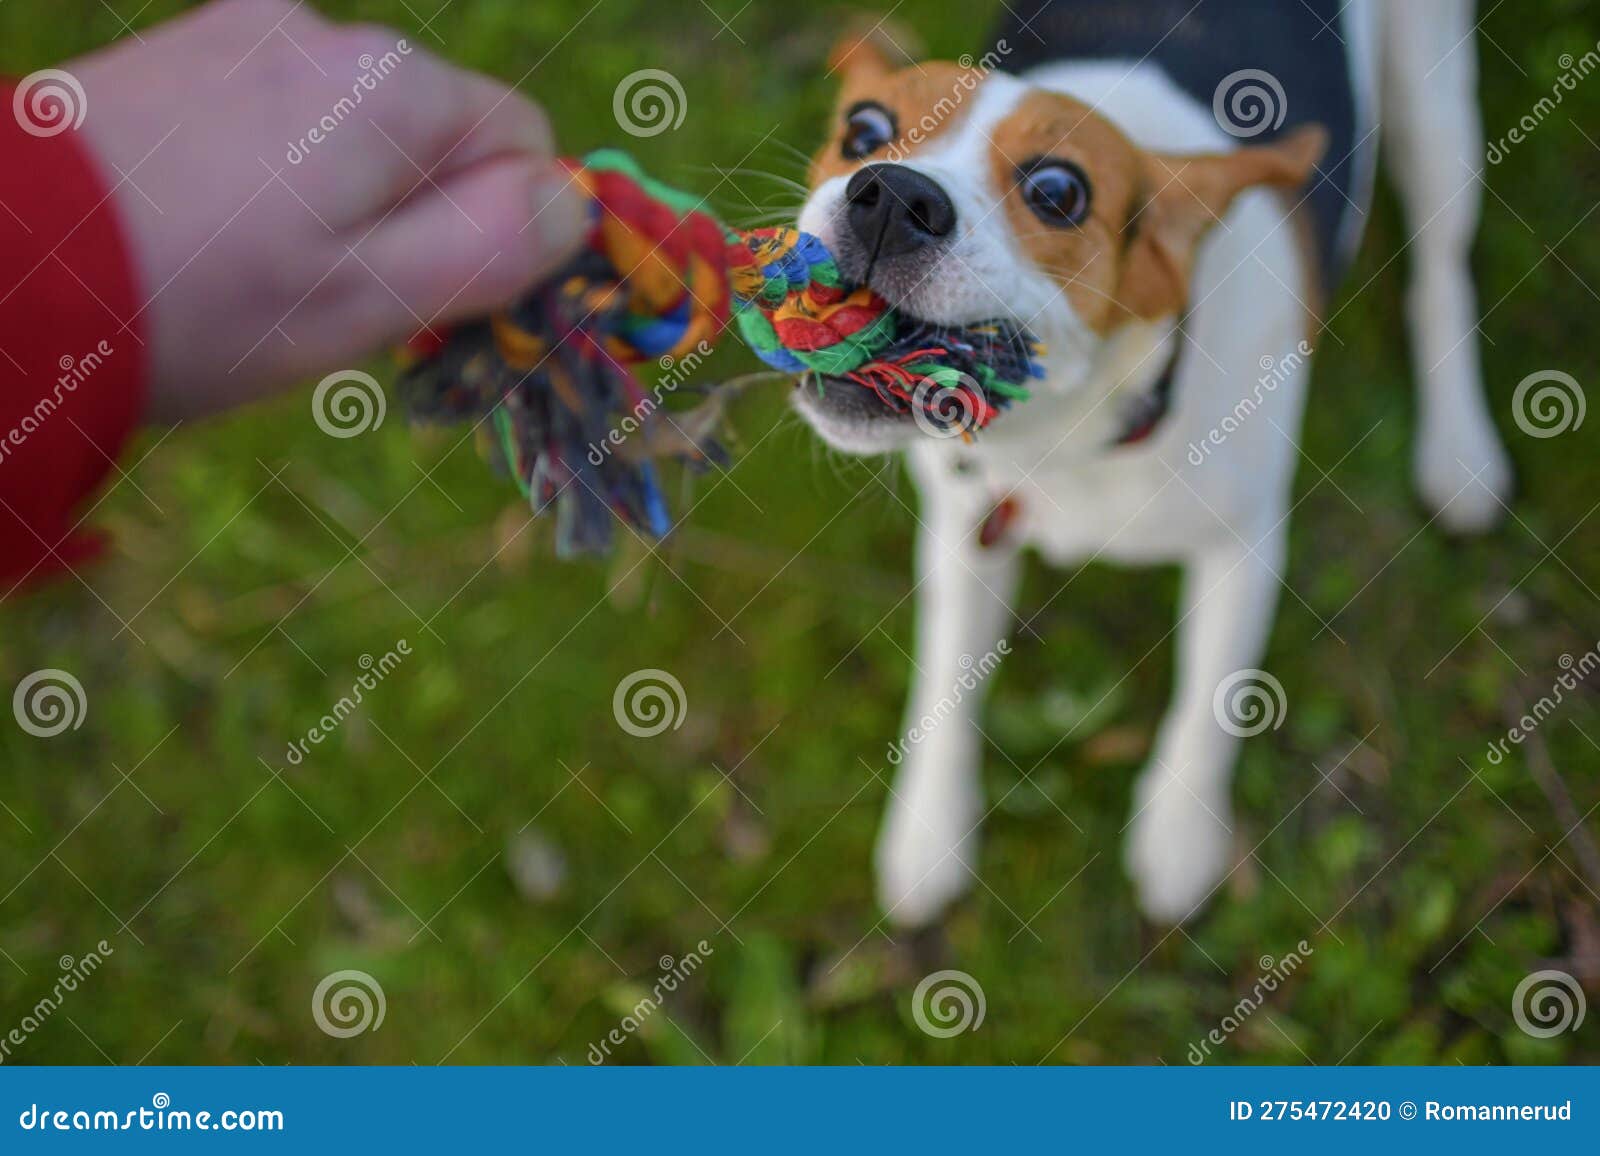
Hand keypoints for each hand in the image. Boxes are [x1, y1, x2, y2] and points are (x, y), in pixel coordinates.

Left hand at [70, 0, 588, 421]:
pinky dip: (279, 176)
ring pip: (355, 131)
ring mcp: (243, 34)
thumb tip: (574, 203)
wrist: (4, 267)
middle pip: (437, 134)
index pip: (520, 143)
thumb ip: (492, 248)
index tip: (448, 303)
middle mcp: (326, 32)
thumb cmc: (204, 298)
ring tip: (270, 275)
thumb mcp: (371, 297)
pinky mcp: (180, 57)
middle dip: (421, 218)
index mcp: (394, 86)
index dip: (506, 231)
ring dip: (347, 201)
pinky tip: (222, 232)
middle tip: (347, 303)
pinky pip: (279, 119)